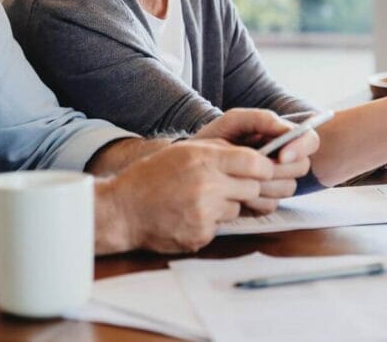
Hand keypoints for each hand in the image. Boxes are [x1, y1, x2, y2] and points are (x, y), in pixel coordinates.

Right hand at [102, 139, 273, 252]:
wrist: (122, 210)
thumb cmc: (152, 176)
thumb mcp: (184, 151)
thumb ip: (219, 151)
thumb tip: (255, 155)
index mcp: (204, 158)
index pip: (255, 163)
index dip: (264, 168)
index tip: (262, 170)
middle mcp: (207, 184)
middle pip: (253, 188)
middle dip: (246, 188)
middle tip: (227, 187)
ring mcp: (204, 212)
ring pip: (237, 208)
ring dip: (226, 206)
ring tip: (198, 200)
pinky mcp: (200, 234)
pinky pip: (221, 227)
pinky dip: (210, 223)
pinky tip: (188, 216)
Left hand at [196, 108, 318, 213]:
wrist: (189, 167)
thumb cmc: (213, 139)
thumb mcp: (233, 122)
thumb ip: (261, 119)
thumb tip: (285, 131)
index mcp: (280, 138)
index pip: (310, 141)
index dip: (300, 148)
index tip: (281, 155)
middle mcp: (282, 160)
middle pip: (302, 167)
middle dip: (280, 169)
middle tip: (256, 168)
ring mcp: (274, 182)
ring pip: (289, 188)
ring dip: (266, 186)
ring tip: (241, 179)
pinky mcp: (262, 202)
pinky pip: (272, 205)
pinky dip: (255, 201)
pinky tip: (237, 193)